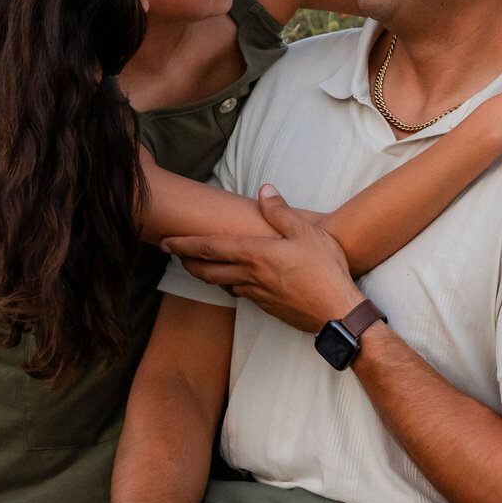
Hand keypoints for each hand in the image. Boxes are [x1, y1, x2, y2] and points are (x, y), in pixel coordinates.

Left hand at [161, 185, 363, 332]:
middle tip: (173, 253)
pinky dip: (230, 286)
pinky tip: (237, 282)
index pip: (209, 248)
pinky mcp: (268, 308)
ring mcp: (257, 295)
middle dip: (186, 261)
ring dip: (206, 275)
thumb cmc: (325, 270)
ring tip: (201, 265)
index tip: (164, 241)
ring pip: (221, 285)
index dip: (183, 244)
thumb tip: (264, 190)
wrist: (337, 312)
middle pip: (206, 271)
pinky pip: (241, 295)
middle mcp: (250, 276)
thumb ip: (281, 212)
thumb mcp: (307, 232)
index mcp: (255, 255)